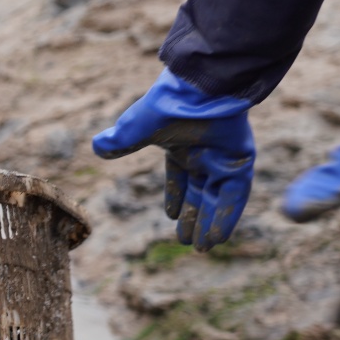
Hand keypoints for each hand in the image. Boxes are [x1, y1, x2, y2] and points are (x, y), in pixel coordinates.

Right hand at [93, 68, 254, 249]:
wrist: (199, 90)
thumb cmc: (166, 106)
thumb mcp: (137, 129)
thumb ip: (121, 142)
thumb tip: (97, 147)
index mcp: (181, 146)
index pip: (180, 176)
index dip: (176, 196)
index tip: (171, 216)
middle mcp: (204, 154)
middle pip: (200, 192)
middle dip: (194, 217)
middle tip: (187, 242)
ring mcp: (224, 158)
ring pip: (217, 199)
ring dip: (210, 224)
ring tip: (201, 248)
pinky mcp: (241, 162)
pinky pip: (234, 197)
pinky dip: (226, 218)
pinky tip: (216, 239)